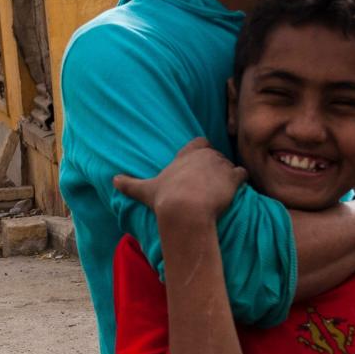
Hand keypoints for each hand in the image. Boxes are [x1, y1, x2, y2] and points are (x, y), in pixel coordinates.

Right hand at [113, 137, 247, 221]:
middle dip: (215, 166)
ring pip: (229, 164)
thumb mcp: (145, 190)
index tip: (199, 164)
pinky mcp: (233, 178)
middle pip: (216, 155)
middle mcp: (205, 155)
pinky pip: (242, 174)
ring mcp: (220, 165)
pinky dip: (240, 181)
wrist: (186, 210)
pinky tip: (236, 190)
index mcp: (186, 154)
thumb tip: (112, 180)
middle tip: (210, 183)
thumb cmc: (165, 199)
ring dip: (227, 174)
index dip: (202, 151)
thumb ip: (130, 184)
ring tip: (222, 190)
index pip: (200, 142)